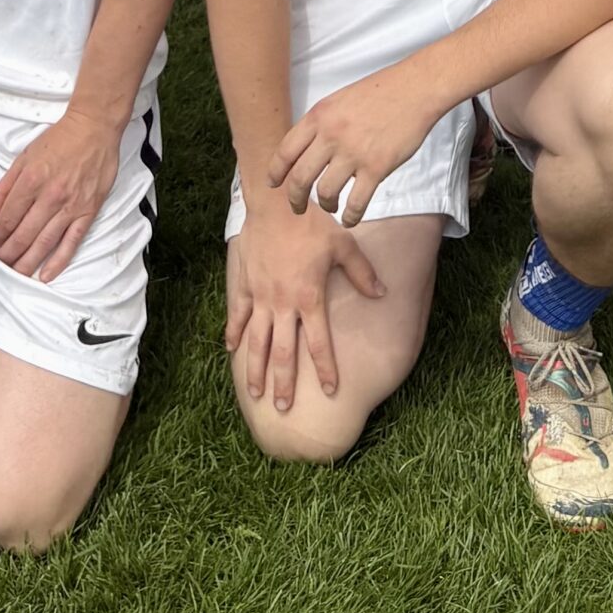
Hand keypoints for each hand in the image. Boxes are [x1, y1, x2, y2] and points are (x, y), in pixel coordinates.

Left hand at [0, 109, 118, 280]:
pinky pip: (72, 241)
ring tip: (16, 273)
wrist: (95, 128)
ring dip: (27, 262)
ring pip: (44, 242)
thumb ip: (5, 187)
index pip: (8, 217)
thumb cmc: (59, 140)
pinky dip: (59, 261)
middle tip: (1, 262)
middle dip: (8, 253)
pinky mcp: (89, 211)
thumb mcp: (24, 156)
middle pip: (23, 234)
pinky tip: (46, 275)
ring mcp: (71, 206)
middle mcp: (50, 196)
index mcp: (31, 180)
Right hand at [225, 201, 385, 413]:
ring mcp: (261, 296)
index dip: (325, 369)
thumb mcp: (344, 245)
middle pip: (282, 352)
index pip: (319, 343)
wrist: (276, 202)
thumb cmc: (313, 222)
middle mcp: (283, 304)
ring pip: (257, 341)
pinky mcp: (245, 284)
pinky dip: (234, 332)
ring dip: (255, 368)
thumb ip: (361, 272)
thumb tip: (381, 294)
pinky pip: (238, 314)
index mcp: (309, 298)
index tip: (331, 392)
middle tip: (282, 409)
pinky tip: (231, 350)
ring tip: (255, 393)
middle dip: (283, 382)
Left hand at [266, 63, 441, 224]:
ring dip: (325, 205)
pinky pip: (356, 202)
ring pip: (325, 193)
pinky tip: (351, 217)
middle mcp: (331, 135)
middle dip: (295, 199)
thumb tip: (306, 150)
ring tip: (330, 206)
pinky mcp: (376, 167)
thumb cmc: (380, 92)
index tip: (274, 185)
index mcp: (319, 116)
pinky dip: (350, 216)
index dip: (276, 173)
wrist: (414, 89)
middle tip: (298, 208)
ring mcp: (354, 153)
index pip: (285, 151)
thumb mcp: (339, 100)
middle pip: (300, 178)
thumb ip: (321, 123)